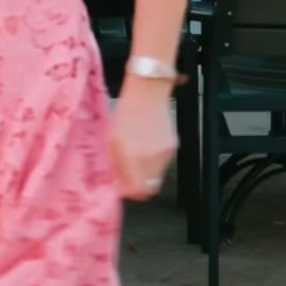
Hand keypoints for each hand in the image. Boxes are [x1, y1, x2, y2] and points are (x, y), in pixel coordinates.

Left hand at [110, 81, 177, 200]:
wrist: (148, 92)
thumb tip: (117, 183)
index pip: (136, 191)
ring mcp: (164, 154)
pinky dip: (153, 161)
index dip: (128, 193)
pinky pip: (163, 163)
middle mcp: (151, 159)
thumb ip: (115, 164)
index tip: (122, 188)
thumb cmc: (127, 111)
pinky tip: (146, 147)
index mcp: (133, 157)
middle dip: (138, 186)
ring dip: (146, 173)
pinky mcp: (173, 147)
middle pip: (149, 188)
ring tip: (136, 157)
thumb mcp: (111, 139)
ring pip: (156, 176)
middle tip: (128, 178)